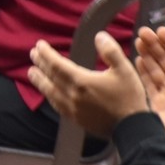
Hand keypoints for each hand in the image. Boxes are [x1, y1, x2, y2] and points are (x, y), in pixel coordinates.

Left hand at [28, 31, 146, 137]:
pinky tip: (48, 93)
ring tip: (31, 72)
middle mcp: (72, 95)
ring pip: (49, 92)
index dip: (46, 54)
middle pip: (50, 77)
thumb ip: (110, 51)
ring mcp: (72, 108)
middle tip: (32, 54)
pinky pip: (56, 104)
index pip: (56, 64)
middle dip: (40, 64)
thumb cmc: (129, 97)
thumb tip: (98, 36)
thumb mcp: (124, 69)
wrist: (132, 128)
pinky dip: (48, 95)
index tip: (39, 45)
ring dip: (39, 80)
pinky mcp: (75, 119)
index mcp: (81, 81)